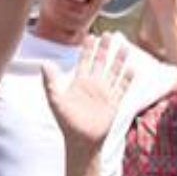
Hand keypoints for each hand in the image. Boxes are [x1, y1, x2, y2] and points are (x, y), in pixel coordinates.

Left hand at [41, 34, 133, 152]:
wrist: (81, 141)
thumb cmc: (67, 122)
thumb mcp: (56, 100)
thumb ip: (51, 82)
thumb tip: (44, 63)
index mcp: (80, 83)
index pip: (85, 61)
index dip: (88, 49)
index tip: (90, 35)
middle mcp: (94, 85)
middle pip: (101, 62)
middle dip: (105, 48)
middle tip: (109, 34)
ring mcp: (105, 93)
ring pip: (114, 72)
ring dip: (118, 60)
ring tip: (124, 46)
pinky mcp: (114, 103)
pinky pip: (122, 88)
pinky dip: (127, 79)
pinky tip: (132, 68)